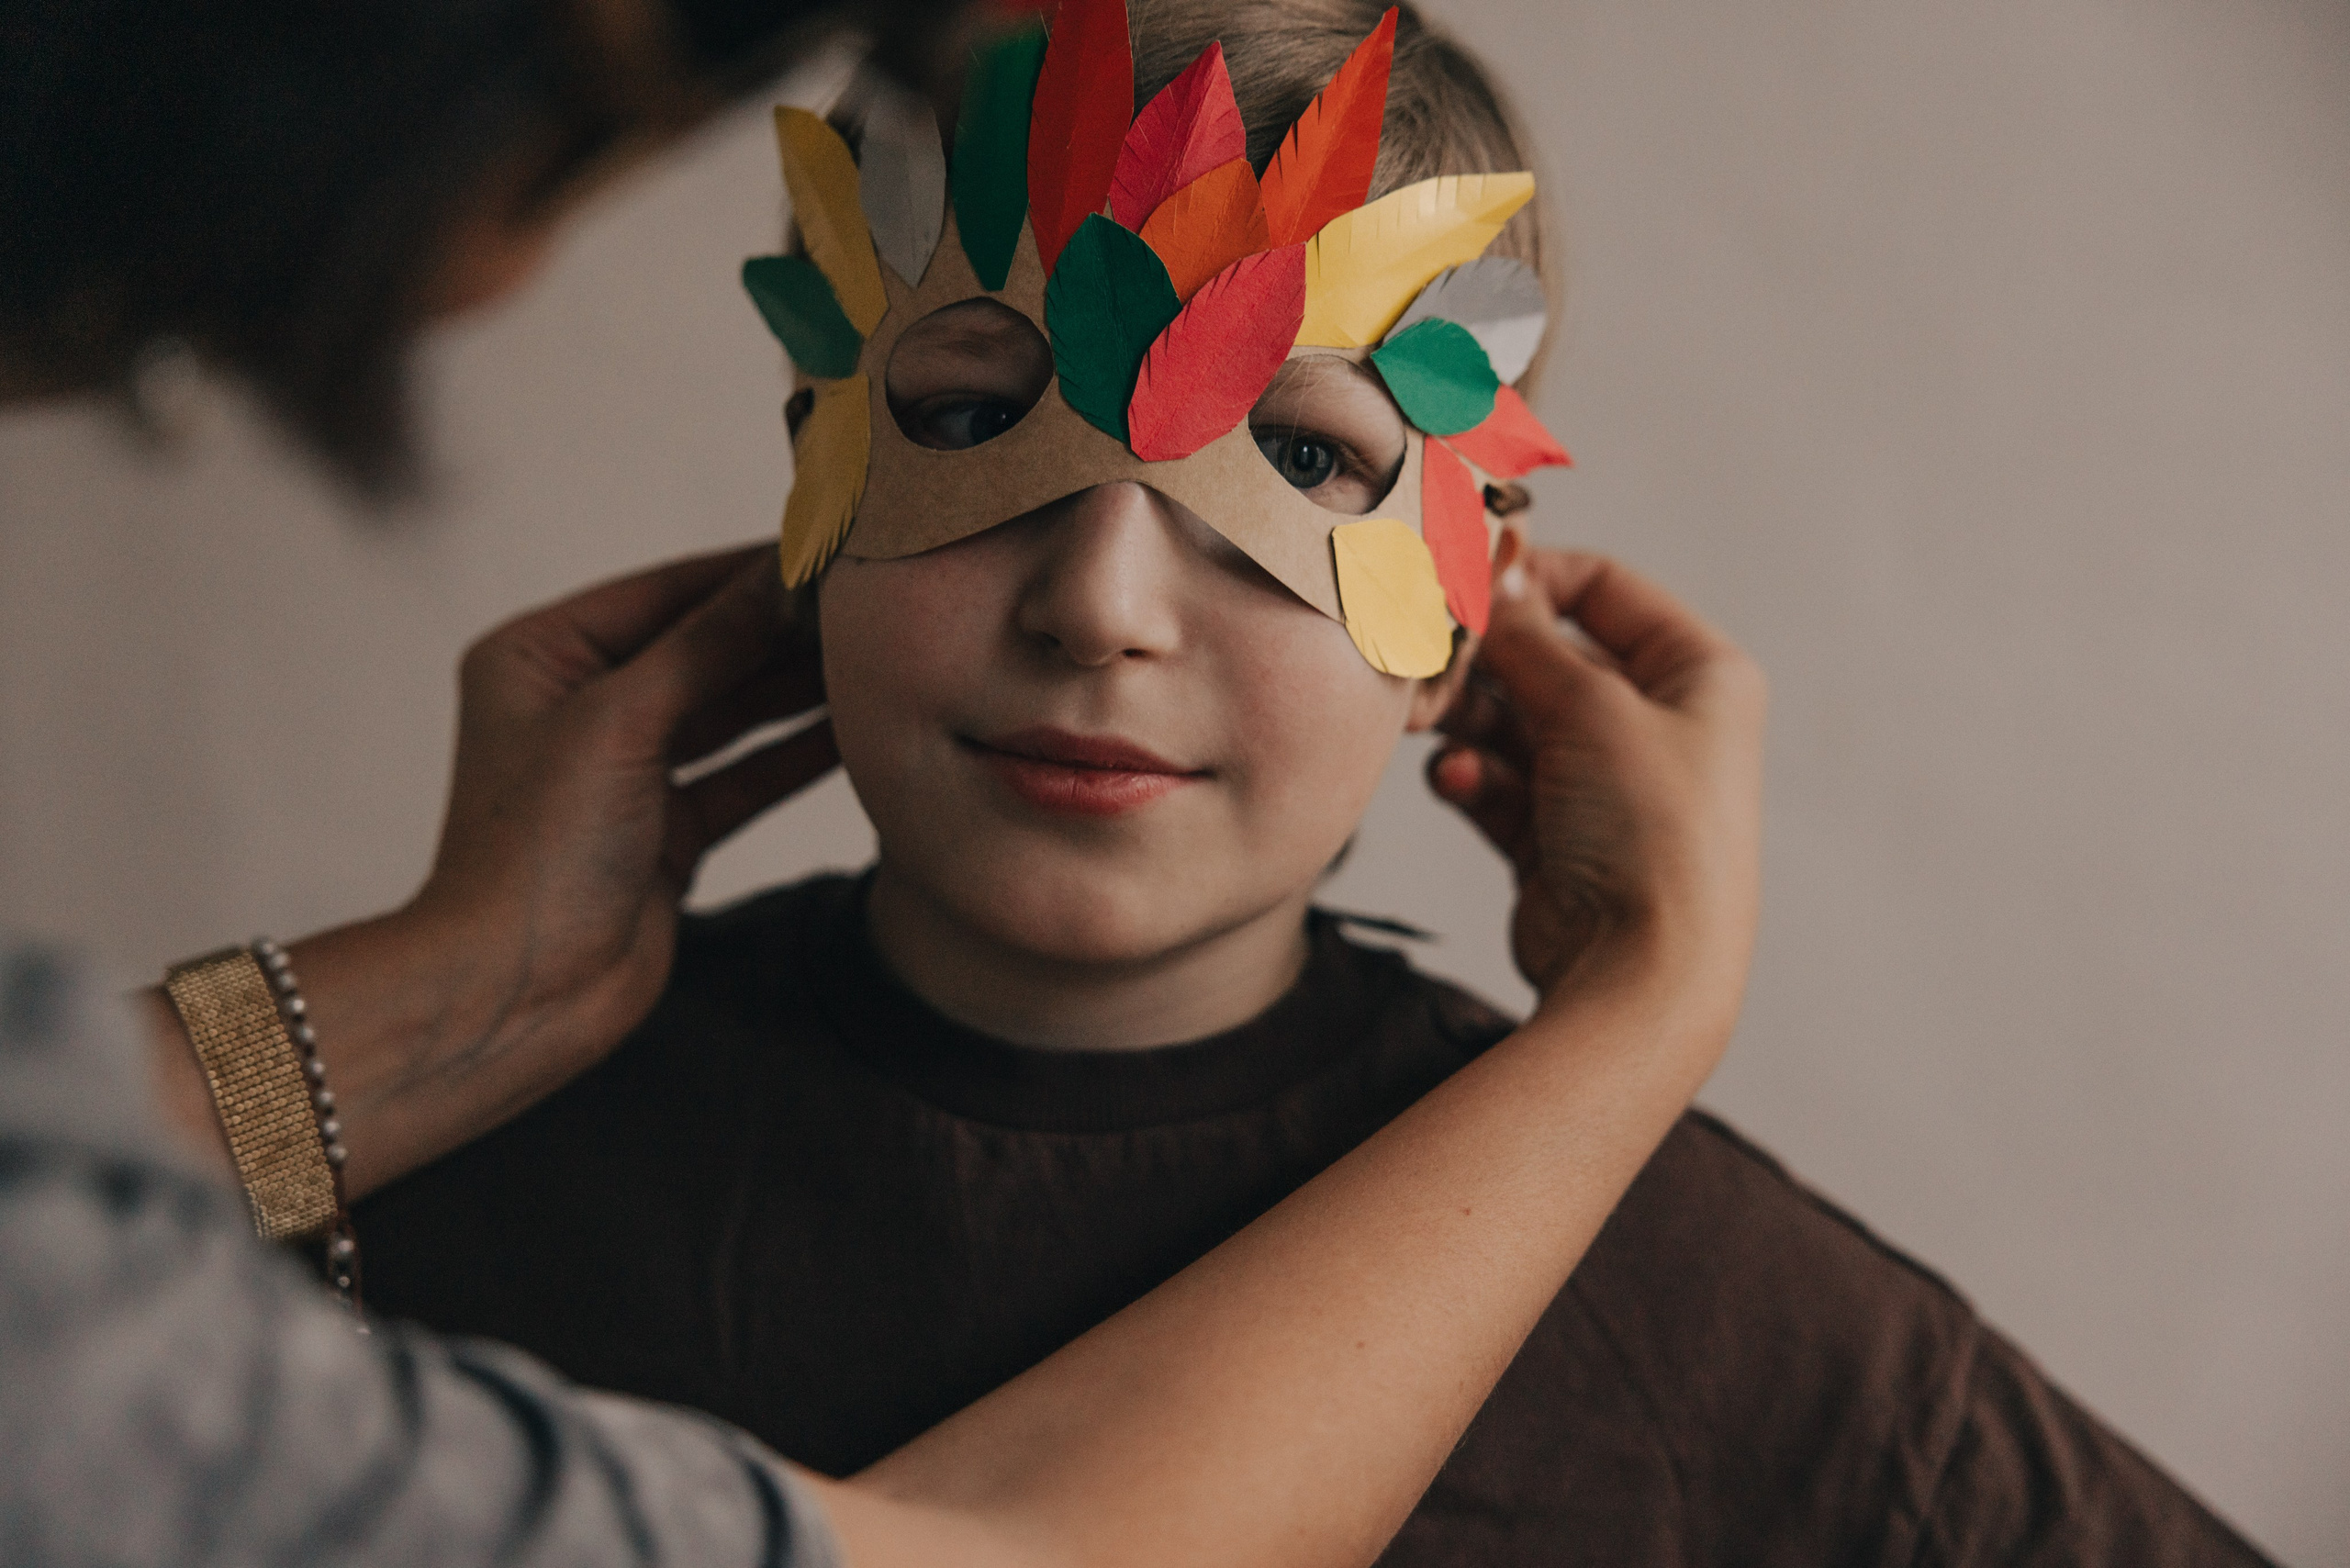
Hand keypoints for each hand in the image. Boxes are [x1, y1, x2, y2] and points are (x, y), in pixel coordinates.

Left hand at [147, 544, 840, 1196]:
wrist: (519, 994)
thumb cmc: (535, 852)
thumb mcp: (621, 722)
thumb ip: (706, 646)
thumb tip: (781, 577)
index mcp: (541, 655)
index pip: (666, 590)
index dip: (748, 572)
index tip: (831, 546)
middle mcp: (581, 704)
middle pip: (705, 648)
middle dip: (783, 630)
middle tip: (873, 602)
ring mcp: (627, 770)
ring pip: (732, 711)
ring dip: (800, 689)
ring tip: (882, 658)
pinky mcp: (668, 829)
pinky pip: (745, 774)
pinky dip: (797, 753)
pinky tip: (857, 729)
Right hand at [1428, 545, 1765, 1017]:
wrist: (1643, 974)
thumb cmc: (1650, 832)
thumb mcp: (1590, 705)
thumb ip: (1527, 637)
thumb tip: (1489, 576)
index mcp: (1699, 674)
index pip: (1605, 589)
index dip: (1532, 578)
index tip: (1464, 581)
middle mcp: (1660, 724)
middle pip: (1550, 658)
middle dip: (1484, 661)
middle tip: (1425, 659)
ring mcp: (1610, 784)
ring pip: (1517, 720)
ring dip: (1469, 720)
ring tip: (1426, 726)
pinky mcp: (1562, 838)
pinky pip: (1503, 782)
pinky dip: (1476, 777)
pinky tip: (1458, 783)